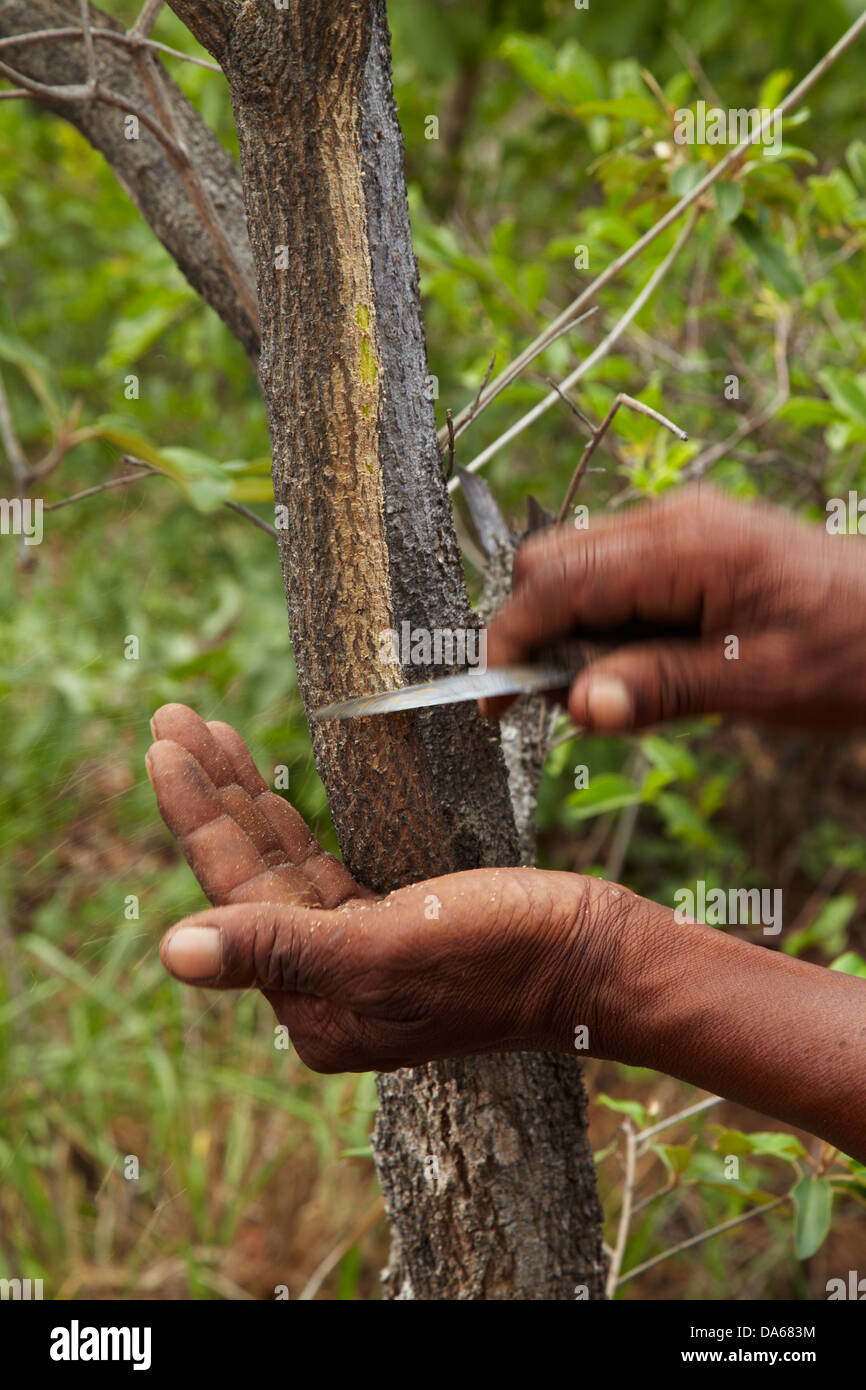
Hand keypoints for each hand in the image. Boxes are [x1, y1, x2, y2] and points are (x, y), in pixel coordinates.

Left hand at [146, 704, 636, 1070]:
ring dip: (243, 798)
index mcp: (314, 1004)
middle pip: (249, 874)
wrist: (599, 957)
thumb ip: (278, 948)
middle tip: (172, 717)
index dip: (196, 817)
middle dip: (211, 794)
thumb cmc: (506, 954)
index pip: (234, 897)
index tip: (164, 744)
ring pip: (281, 863)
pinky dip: (288, 821)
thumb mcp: (387, 949)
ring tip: (204, 732)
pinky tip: (263, 788)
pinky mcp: (389, 922)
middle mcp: (325, 985)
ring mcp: (356, 953)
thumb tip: (170, 955)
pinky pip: (317, 865)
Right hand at [483, 485, 865, 731]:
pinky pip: (617, 577)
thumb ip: (662, 688)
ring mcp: (682, 528)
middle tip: (565, 704)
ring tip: (619, 692)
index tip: (497, 703)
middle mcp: (674, 521)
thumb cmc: (858, 649)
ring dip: (573, 633)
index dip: (513, 642)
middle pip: (552, 563)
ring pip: (578, 569)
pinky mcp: (691, 547)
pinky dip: (606, 624)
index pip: (557, 582)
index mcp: (687, 546)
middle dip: (536, 633)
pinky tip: (645, 668)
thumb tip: (576, 705)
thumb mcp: (760, 682)